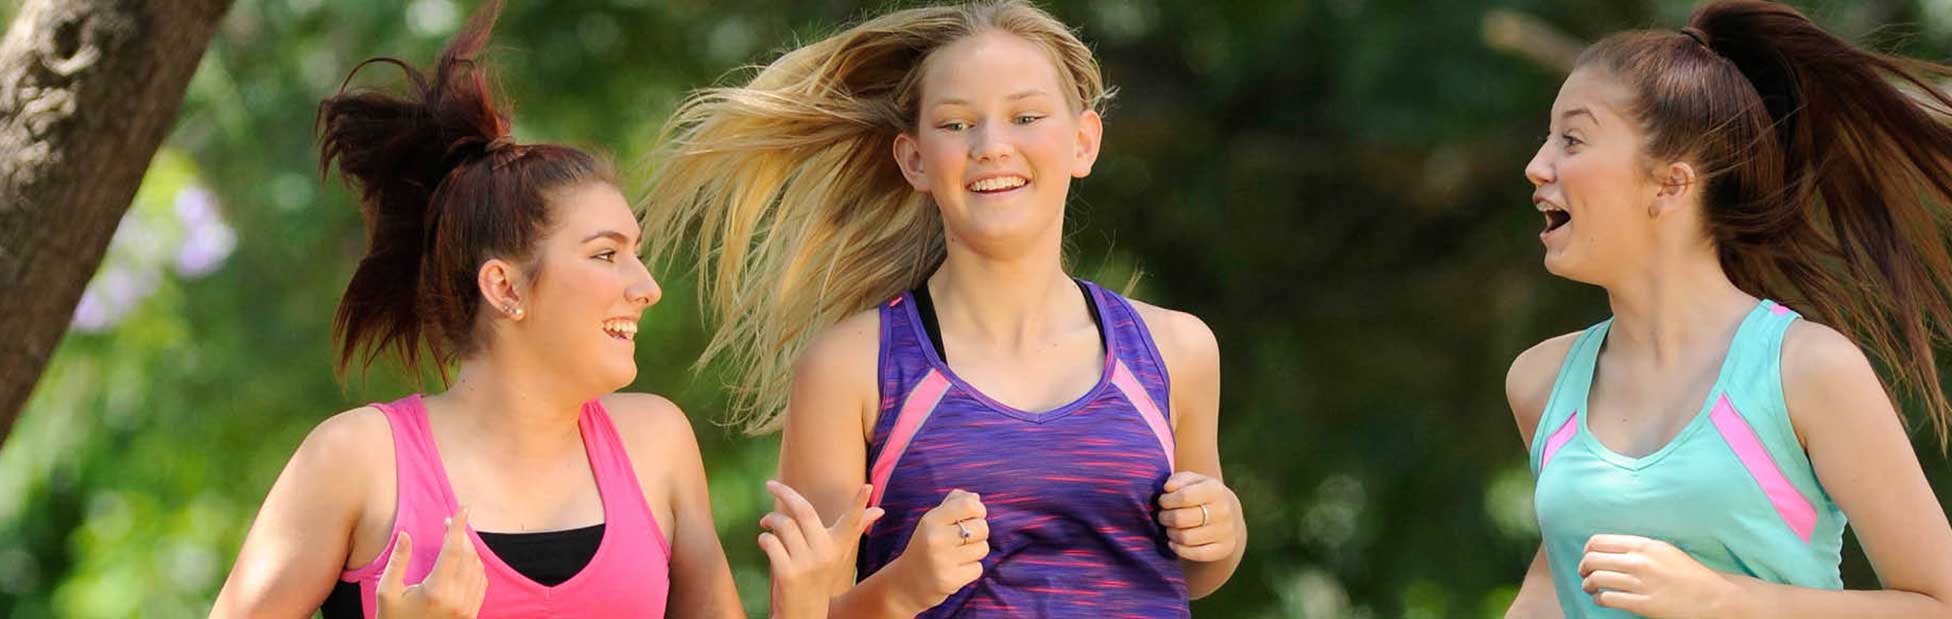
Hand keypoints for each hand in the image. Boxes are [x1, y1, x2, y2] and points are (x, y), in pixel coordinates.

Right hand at [376, 507, 486, 618]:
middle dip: (461, 535)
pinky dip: (475, 567)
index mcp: (437, 591)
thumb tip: (404, 534)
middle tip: (449, 523)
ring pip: (478, 568)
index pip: (454, 550)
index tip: (463, 508)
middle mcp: (458, 599)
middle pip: (468, 556)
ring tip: (453, 540)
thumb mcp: (387, 593)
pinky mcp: (472, 614)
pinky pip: (481, 583)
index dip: (458, 526)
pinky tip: (463, 561)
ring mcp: (468, 609)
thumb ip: (397, 562)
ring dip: (469, 550)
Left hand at [760, 481, 883, 618]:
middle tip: (770, 484)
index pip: (851, 521)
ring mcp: (806, 565)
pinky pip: (771, 543)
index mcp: (838, 546)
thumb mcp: (840, 554)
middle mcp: (825, 554)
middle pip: (804, 511)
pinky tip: (765, 541)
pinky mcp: (788, 575)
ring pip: (783, 525)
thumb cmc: (822, 576)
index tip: (867, 487)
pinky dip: (764, 538)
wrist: (804, 612)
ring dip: (770, 519)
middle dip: (784, 493)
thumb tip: (880, 510)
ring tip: (766, 522)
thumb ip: (856, 528)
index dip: (859, 504)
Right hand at [887, 489, 988, 610]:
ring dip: (975, 552)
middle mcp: (935, 539)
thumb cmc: (925, 547)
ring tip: (957, 556)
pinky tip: (955, 569)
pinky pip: (978, 568)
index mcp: (931, 520)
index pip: (970, 505)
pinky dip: (971, 569)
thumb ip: (953, 504)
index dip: (979, 510)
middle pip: (982, 528)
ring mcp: (942, 561)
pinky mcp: (950, 580)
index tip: (973, 517)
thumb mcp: (932, 521)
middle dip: (979, 534)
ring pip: (983, 548)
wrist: (905, 584)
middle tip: (963, 540)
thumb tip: (976, 497)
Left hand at [1157, 471, 1240, 561]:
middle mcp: (1224, 510)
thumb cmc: (1201, 494)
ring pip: (1185, 538)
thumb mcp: (1192, 480)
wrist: (1228, 515)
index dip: (1166, 500)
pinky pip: (1196, 554)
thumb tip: (1168, 488)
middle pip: (1180, 519)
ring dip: (1171, 534)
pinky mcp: (1225, 549)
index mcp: (1215, 489)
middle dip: (1165, 518)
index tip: (1162, 501)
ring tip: (1169, 528)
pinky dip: (1179, 549)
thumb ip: (1178, 480)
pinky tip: (1173, 542)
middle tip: (1162, 516)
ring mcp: (1226, 531)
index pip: (1183, 497)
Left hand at [1578, 534, 1745, 616]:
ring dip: (1588, 585)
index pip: (1599, 542)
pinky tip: (1602, 599)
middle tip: (1584, 574)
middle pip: (1592, 560)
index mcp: (1643, 545)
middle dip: (1583, 568)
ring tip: (1590, 588)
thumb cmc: (1687, 573)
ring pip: (1596, 580)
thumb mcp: (1663, 550)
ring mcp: (1640, 583)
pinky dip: (1599, 599)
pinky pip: (1608, 599)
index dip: (1587, 550)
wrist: (1712, 597)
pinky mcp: (1643, 604)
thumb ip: (1636, 548)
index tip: (1588, 557)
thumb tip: (1607, 550)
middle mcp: (1639, 562)